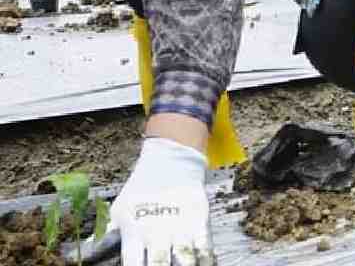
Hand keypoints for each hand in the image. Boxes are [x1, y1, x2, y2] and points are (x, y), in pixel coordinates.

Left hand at [108, 138, 213, 265]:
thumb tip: (84, 252)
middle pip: (158, 264)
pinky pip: (204, 248)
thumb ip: (106, 235)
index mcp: (134, 232)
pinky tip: (204, 265)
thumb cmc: (140, 190)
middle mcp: (157, 232)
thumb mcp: (119, 211)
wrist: (170, 164)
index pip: (132, 263)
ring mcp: (180, 227)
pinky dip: (205, 261)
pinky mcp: (199, 221)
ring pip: (184, 259)